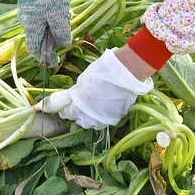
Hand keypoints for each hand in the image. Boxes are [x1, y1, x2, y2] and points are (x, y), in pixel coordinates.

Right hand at [17, 0, 75, 64]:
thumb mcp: (58, 17)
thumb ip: (61, 34)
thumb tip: (63, 45)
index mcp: (30, 26)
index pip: (33, 48)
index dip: (44, 56)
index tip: (56, 60)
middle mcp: (27, 18)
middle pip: (41, 35)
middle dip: (54, 36)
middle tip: (66, 29)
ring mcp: (30, 7)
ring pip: (45, 22)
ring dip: (57, 22)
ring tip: (66, 12)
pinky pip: (46, 11)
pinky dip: (55, 11)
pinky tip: (62, 3)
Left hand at [35, 48, 153, 129]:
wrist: (127, 71)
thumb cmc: (103, 71)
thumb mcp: (84, 80)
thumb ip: (77, 92)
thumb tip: (72, 98)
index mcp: (80, 104)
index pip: (67, 113)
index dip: (67, 108)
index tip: (68, 104)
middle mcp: (91, 115)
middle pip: (80, 121)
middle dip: (78, 114)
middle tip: (81, 104)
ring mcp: (105, 118)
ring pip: (93, 124)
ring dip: (91, 117)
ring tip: (94, 107)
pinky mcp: (116, 117)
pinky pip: (106, 120)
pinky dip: (103, 116)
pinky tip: (105, 106)